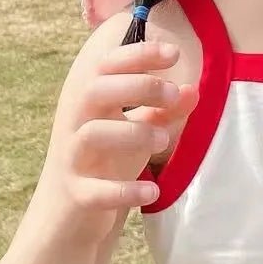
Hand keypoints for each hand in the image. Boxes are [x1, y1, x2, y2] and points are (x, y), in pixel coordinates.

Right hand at [53, 40, 197, 239]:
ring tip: (164, 140)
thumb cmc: (109, 154)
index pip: (108, 64)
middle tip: (173, 95)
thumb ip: (165, 109)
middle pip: (96, 89)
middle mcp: (77, 121)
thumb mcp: (140, 126)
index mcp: (92, 97)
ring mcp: (73, 156)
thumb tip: (192, 90)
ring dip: (134, 133)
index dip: (140, 54)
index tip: (174, 53)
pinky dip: (124, 191)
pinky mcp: (76, 193)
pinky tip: (153, 192)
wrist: (70, 209)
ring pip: (92, 134)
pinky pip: (94, 191)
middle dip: (140, 86)